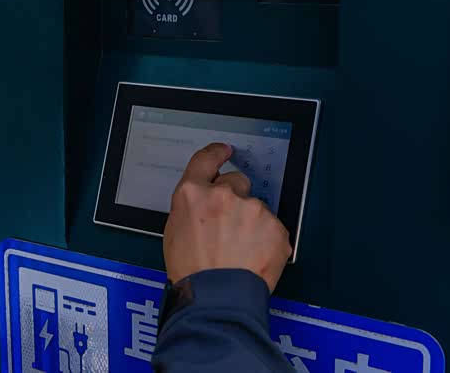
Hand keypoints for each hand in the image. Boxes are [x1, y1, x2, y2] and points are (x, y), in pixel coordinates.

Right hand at [164, 143, 291, 292]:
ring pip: (256, 208)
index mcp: (193, 193)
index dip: (216, 152)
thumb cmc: (192, 273)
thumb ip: (192, 207)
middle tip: (229, 227)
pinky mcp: (274, 226)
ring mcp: (252, 209)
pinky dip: (266, 240)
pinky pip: (272, 228)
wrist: (216, 299)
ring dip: (251, 224)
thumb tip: (204, 203)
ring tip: (240, 251)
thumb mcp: (175, 232)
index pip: (205, 159)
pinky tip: (254, 257)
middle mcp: (223, 195)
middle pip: (237, 182)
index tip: (225, 150)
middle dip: (236, 199)